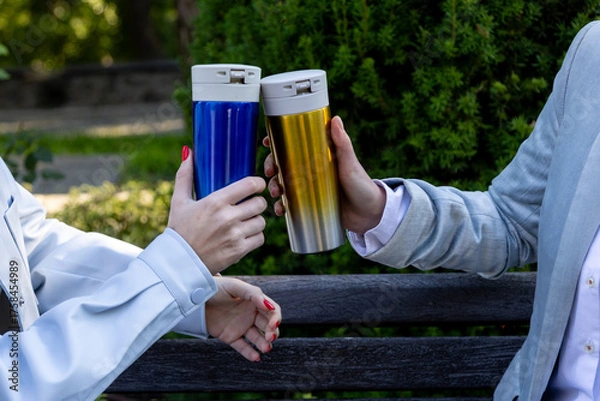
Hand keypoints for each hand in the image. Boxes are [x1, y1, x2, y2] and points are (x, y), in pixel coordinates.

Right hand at [168, 147, 267, 273]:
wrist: (178, 262)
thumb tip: (188, 152)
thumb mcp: (179, 201)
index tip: (256, 186)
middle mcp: (227, 217)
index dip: (257, 183)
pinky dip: (255, 236)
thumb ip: (185, 176)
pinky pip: (259, 238)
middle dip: (256, 203)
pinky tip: (245, 235)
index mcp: (215, 202)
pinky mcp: (239, 251)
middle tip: (249, 205)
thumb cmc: (179, 230)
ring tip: (246, 221)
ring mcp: (234, 235)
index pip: (250, 185)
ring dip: (256, 220)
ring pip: (262, 221)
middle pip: (260, 203)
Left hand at [206, 276, 280, 361]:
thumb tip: (270, 306)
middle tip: (270, 337)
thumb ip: (253, 294)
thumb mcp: (235, 286)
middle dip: (272, 332)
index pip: (272, 311)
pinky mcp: (230, 337)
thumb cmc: (216, 287)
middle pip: (267, 326)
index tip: (274, 324)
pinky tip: (256, 357)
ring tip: (265, 349)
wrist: (195, 297)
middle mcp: (250, 315)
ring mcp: (240, 326)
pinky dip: (249, 353)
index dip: (276, 318)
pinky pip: (242, 347)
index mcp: (254, 301)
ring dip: (263, 344)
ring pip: (257, 338)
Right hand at [264, 116, 385, 233]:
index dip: (278, 143)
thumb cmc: (363, 186)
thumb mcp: (350, 164)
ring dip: (274, 187)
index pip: (294, 145)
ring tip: (276, 193)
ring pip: (283, 184)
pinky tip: (280, 210)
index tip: (268, 142)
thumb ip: (343, 144)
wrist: (370, 215)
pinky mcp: (309, 205)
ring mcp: (309, 188)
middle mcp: (311, 171)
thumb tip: (335, 118)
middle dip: (271, 167)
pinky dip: (282, 206)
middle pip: (282, 165)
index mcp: (319, 157)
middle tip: (270, 173)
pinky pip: (290, 204)